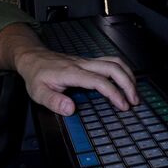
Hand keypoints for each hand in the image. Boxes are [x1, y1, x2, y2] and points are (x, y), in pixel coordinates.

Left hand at [12, 48, 138, 114]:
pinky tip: (125, 82)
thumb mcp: (38, 92)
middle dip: (128, 84)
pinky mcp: (89, 62)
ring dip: (128, 75)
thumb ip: (53, 102)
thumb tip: (70, 109)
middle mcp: (83, 64)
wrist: (33, 58)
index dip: (114, 93)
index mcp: (72, 73)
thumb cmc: (36, 75)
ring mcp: (87, 61)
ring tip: (135, 92)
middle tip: (135, 101)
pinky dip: (122, 71)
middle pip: (113, 67)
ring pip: (114, 62)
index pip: (99, 81)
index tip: (123, 105)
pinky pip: (111, 62)